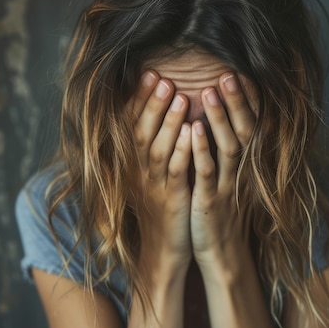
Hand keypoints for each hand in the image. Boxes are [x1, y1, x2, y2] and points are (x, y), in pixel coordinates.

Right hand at [129, 71, 192, 281]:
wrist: (162, 254)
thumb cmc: (163, 212)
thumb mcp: (155, 179)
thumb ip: (156, 152)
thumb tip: (164, 121)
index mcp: (136, 165)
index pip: (133, 126)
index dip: (140, 100)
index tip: (149, 73)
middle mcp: (141, 173)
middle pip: (141, 131)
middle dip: (151, 103)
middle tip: (161, 76)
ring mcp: (155, 187)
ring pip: (157, 149)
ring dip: (168, 122)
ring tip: (179, 96)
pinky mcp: (172, 201)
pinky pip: (176, 173)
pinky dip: (183, 152)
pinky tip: (195, 134)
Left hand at [190, 73, 254, 275]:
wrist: (221, 250)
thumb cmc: (220, 209)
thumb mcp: (227, 177)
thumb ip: (227, 151)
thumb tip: (219, 120)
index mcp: (243, 164)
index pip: (252, 125)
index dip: (248, 100)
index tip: (240, 73)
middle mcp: (240, 171)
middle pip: (245, 130)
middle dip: (236, 102)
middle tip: (227, 74)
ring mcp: (227, 185)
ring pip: (229, 147)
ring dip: (219, 119)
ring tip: (209, 92)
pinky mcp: (211, 201)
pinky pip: (208, 173)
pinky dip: (202, 150)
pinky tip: (192, 130)